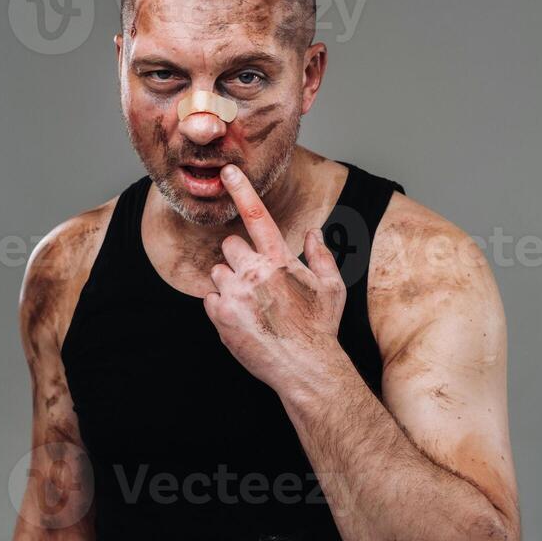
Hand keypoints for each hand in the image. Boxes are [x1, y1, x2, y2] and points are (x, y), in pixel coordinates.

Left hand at [202, 164, 346, 392]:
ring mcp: (235, 295)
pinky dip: (222, 306)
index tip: (228, 173)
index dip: (242, 190)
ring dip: (230, 283)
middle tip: (256, 279)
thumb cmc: (321, 328)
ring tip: (251, 304)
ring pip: (218, 272)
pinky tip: (243, 318)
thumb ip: (322, 255)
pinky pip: (210, 298)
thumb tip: (315, 233)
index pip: (258, 216)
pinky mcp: (221, 317)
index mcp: (280, 261)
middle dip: (239, 258)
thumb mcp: (332, 288)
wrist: (305, 367)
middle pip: (230, 246)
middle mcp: (255, 273)